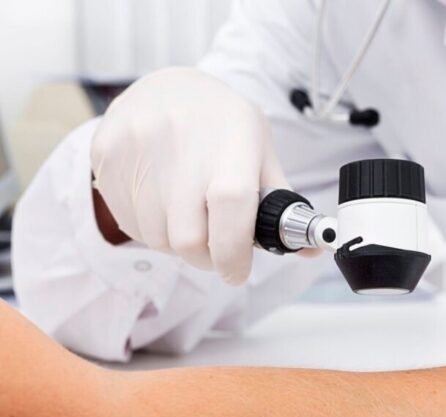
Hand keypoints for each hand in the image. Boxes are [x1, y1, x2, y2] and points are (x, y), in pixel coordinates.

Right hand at [91, 67, 288, 284]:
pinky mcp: (107, 157)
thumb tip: (311, 248)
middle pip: (187, 238)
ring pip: (156, 238)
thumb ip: (281, 201)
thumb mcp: (259, 150)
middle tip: (215, 250)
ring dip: (176, 244)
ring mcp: (138, 148)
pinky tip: (161, 202)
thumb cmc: (223, 126)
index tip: (236, 272)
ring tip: (187, 216)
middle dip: (206, 259)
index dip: (233, 252)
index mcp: (231, 141)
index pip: (231, 206)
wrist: (165, 87)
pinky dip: (149, 228)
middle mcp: (181, 142)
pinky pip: (127, 222)